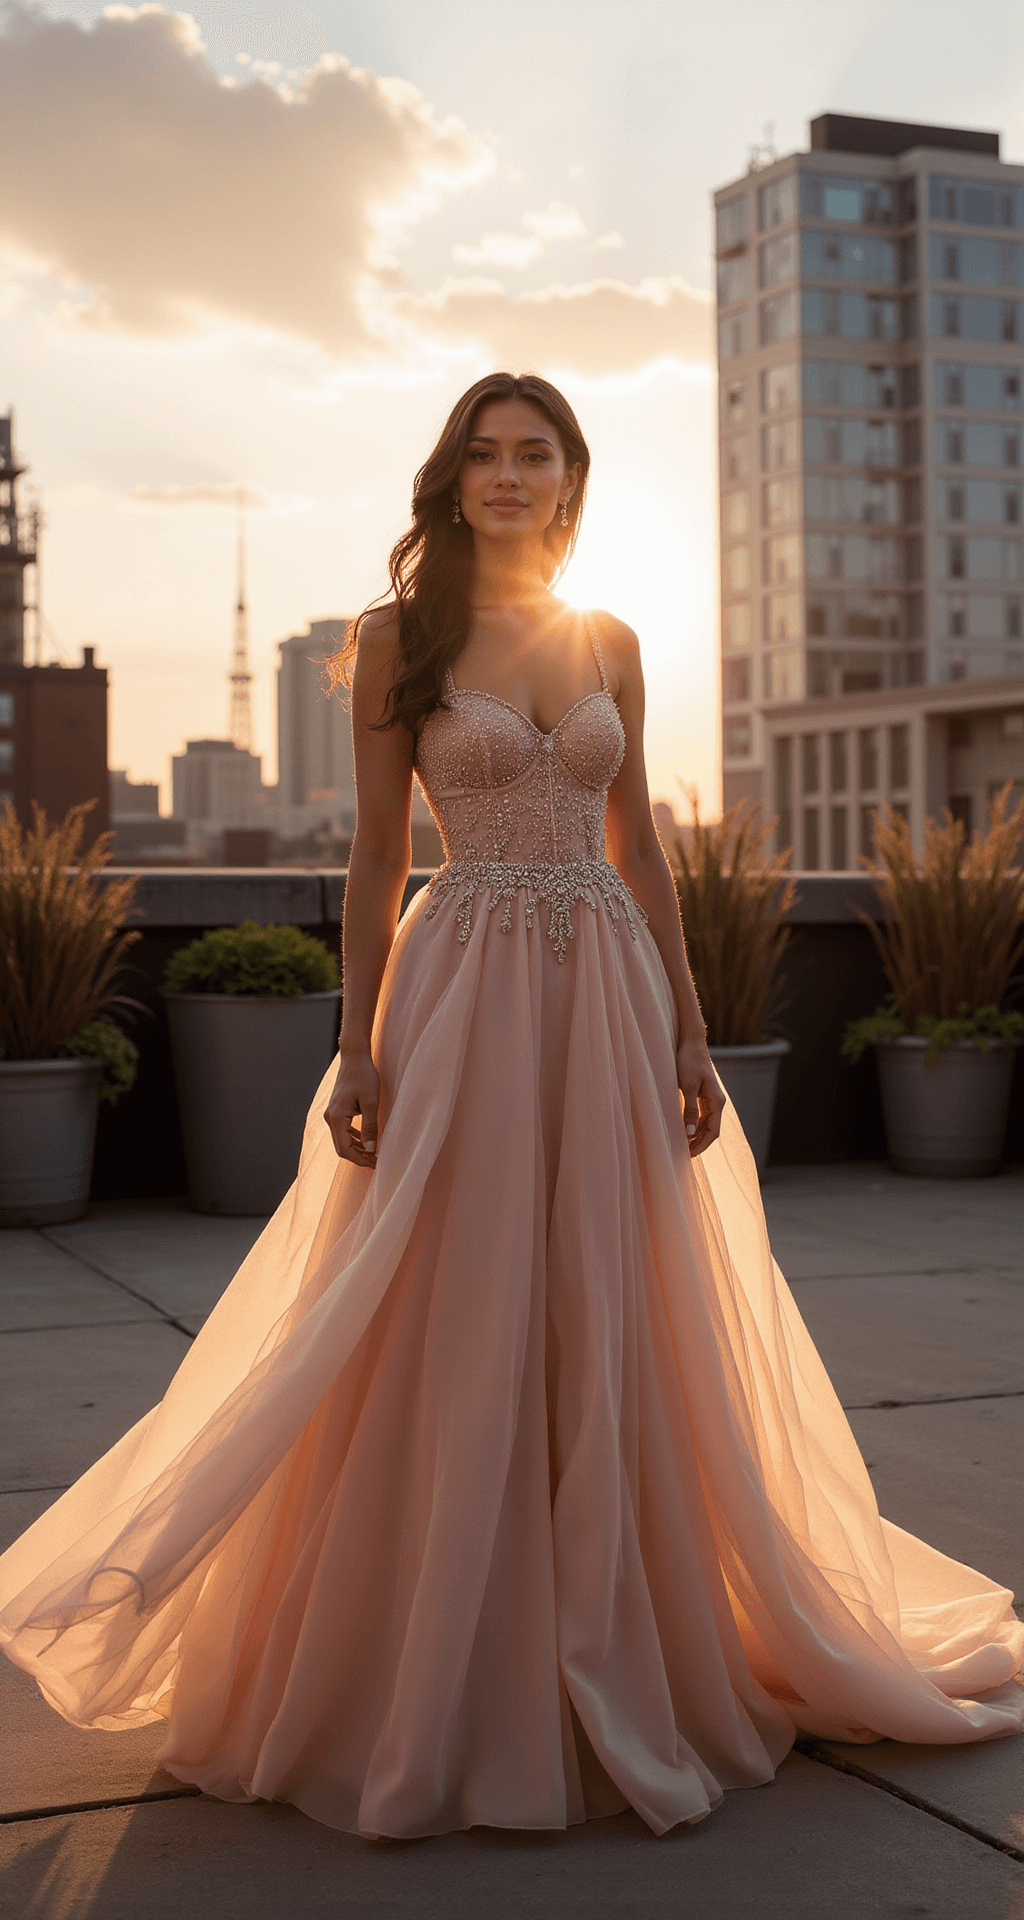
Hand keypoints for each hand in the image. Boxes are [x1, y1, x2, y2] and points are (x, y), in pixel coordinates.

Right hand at [324, 1045, 380, 1166]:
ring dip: (356, 1149)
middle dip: (358, 1157)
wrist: (354, 1058)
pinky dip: (353, 1139)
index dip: (360, 1159)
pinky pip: (342, 1131)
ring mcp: (331, 1114)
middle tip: (376, 1161)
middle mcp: (330, 1118)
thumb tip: (371, 1150)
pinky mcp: (336, 1110)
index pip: (345, 1149)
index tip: (375, 1163)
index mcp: (337, 1117)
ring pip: (341, 1140)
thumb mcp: (371, 1103)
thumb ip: (370, 1127)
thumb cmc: (364, 1077)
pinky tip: (366, 1141)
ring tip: (373, 1153)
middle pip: (341, 1148)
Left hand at [676, 1036, 726, 1157]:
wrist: (691, 1043)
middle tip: (684, 1155)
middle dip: (699, 1144)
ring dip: (697, 1136)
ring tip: (683, 1146)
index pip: (713, 1132)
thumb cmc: (689, 1062)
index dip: (701, 1145)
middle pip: (711, 1130)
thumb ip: (690, 1110)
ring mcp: (711, 1098)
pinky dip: (695, 1126)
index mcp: (717, 1102)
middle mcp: (717, 1102)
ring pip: (707, 1124)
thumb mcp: (688, 1087)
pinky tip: (684, 1130)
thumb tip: (690, 1133)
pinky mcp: (704, 1094)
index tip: (689, 1156)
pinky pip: (702, 1116)